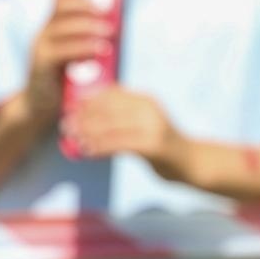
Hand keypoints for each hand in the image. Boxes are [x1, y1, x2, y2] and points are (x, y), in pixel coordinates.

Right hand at [23, 0, 115, 121]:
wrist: (40, 107)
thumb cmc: (64, 82)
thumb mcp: (74, 57)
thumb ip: (87, 41)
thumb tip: (113, 26)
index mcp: (51, 27)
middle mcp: (43, 32)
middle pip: (61, 6)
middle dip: (86, 5)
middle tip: (109, 12)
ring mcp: (40, 47)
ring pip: (63, 26)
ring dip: (89, 26)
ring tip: (110, 32)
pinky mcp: (40, 64)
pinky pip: (63, 50)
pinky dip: (84, 48)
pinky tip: (101, 51)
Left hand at [66, 86, 189, 180]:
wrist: (193, 164)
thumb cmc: (161, 145)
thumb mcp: (143, 124)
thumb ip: (121, 117)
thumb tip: (85, 117)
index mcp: (145, 99)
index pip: (111, 94)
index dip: (88, 100)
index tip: (70, 107)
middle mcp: (149, 109)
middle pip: (108, 109)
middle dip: (84, 117)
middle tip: (66, 125)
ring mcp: (153, 126)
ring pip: (111, 127)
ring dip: (88, 133)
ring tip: (72, 139)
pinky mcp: (153, 145)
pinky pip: (119, 144)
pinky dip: (100, 147)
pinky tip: (87, 151)